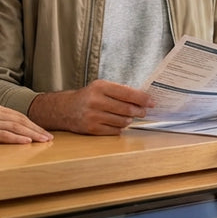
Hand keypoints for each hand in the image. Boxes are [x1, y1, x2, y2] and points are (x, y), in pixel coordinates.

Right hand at [0, 103, 52, 143]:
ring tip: (44, 141)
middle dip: (37, 129)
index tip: (44, 132)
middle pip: (21, 121)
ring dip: (32, 135)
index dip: (33, 124)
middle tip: (50, 138)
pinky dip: (17, 139)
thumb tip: (8, 131)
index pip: (19, 116)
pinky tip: (27, 143)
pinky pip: (4, 135)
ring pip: (16, 128)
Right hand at [28, 80, 152, 135]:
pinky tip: (118, 124)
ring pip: (122, 121)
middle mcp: (96, 100)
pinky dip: (119, 128)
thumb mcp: (101, 87)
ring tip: (129, 117)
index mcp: (100, 86)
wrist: (65, 109)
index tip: (151, 102)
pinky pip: (114, 131)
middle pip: (127, 109)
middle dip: (139, 111)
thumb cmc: (87, 97)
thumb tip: (143, 99)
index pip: (127, 93)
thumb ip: (120, 91)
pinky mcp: (92, 128)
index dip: (142, 98)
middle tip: (143, 111)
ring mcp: (93, 116)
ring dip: (129, 120)